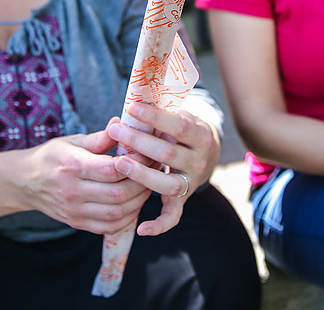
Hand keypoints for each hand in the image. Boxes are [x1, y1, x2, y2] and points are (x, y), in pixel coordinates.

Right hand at [19, 117, 150, 234]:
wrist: (25, 181)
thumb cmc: (52, 156)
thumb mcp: (73, 140)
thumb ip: (101, 137)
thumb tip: (123, 123)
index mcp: (72, 166)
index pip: (111, 170)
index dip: (135, 163)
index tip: (147, 153)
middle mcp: (72, 191)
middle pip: (118, 193)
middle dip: (142, 183)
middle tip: (154, 171)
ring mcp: (74, 211)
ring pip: (117, 213)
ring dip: (139, 201)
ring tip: (147, 186)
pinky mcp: (77, 223)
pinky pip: (109, 227)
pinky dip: (127, 218)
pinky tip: (134, 204)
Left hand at [107, 102, 220, 235]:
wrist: (207, 149)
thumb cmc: (182, 128)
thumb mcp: (178, 115)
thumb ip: (160, 112)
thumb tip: (135, 95)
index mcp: (200, 135)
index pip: (178, 125)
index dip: (155, 117)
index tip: (132, 108)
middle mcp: (199, 161)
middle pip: (168, 153)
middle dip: (140, 142)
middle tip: (116, 131)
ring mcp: (192, 182)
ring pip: (168, 184)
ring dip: (142, 175)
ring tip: (119, 164)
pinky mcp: (183, 199)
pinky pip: (173, 216)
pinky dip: (159, 225)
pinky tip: (141, 229)